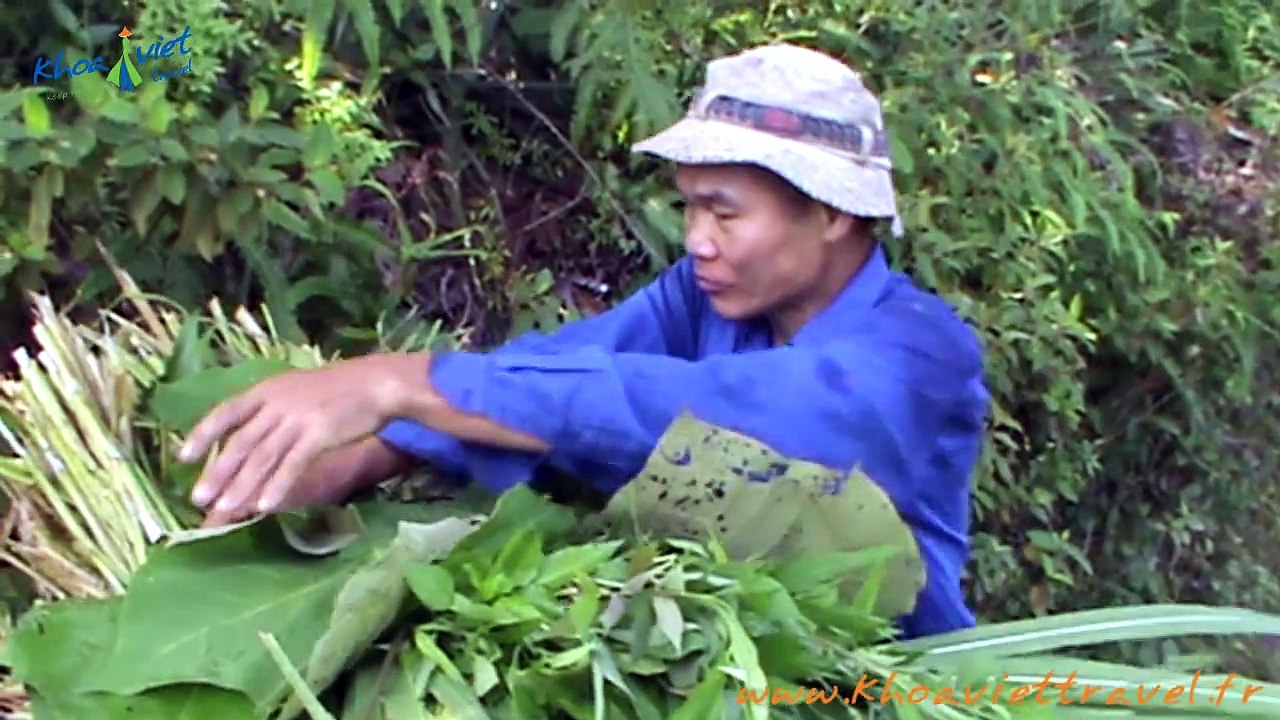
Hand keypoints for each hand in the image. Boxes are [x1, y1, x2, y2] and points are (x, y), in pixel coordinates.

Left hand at [181, 353, 434, 525]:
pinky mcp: (318, 434)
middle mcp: (276, 403)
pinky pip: (292, 465)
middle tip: (199, 500)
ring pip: (262, 458)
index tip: (183, 457)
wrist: (375, 384)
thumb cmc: (336, 391)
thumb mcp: (295, 392)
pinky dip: (277, 486)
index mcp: (266, 390)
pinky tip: (265, 506)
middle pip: (241, 443)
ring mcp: (296, 419)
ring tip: (225, 512)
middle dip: (218, 473)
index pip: (226, 412)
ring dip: (242, 487)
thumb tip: (246, 440)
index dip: (204, 434)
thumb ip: (271, 411)